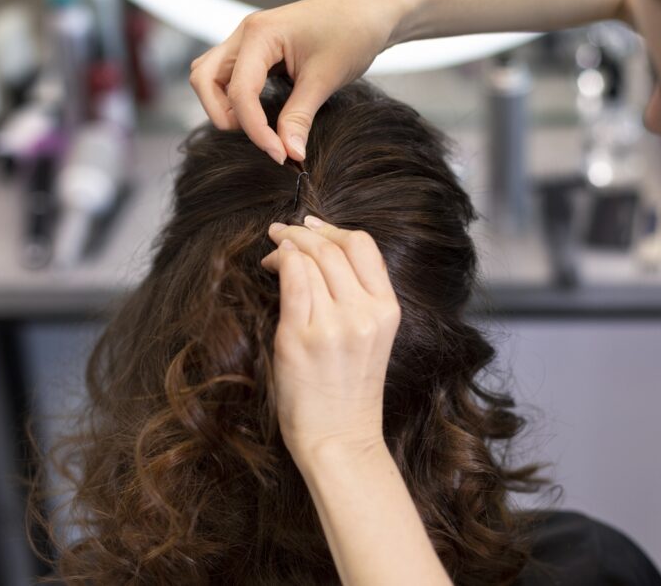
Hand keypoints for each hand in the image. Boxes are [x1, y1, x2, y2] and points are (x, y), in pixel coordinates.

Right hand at [189, 0, 403, 163]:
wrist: (371, 12)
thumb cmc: (352, 34)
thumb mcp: (325, 79)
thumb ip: (300, 117)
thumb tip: (289, 154)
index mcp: (260, 33)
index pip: (239, 91)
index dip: (255, 130)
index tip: (281, 156)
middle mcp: (246, 33)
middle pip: (205, 79)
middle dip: (224, 115)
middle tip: (261, 138)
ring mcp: (249, 40)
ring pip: (210, 75)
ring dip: (224, 105)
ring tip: (259, 126)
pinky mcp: (258, 49)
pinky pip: (229, 74)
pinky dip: (236, 97)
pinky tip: (265, 114)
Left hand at [260, 216, 400, 464]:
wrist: (339, 436)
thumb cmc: (350, 390)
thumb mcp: (373, 337)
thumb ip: (359, 297)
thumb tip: (324, 254)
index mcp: (387, 310)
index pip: (365, 247)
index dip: (335, 229)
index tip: (313, 226)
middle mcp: (365, 313)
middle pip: (334, 249)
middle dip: (305, 233)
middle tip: (283, 232)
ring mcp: (334, 324)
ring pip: (311, 259)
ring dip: (288, 245)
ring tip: (275, 250)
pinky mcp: (302, 337)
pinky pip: (293, 281)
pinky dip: (281, 263)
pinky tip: (272, 265)